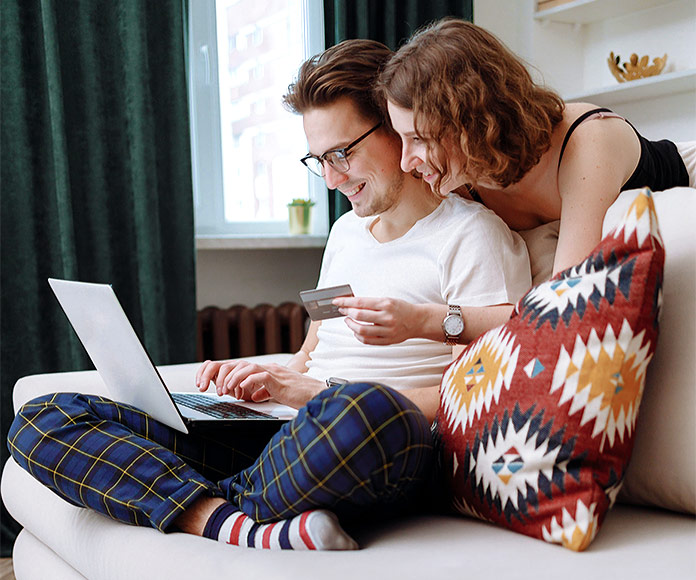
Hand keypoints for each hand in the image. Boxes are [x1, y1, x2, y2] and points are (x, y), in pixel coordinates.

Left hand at [195, 359, 323, 407]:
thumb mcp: (277, 393)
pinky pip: (260, 375)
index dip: (226, 374)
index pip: (241, 367)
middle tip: (217, 389)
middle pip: (240, 363)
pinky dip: (248, 382)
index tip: (216, 386)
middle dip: (224, 375)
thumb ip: (265, 391)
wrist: (317, 395)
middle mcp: (269, 368)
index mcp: (267, 371)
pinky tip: (243, 390)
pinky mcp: (279, 380)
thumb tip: (255, 395)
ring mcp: (274, 372)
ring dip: (233, 378)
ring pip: (247, 367)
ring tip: (226, 389)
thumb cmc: (300, 395)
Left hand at [332, 296, 423, 344]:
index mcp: (386, 304)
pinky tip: (356, 331)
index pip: (360, 302)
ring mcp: (387, 331)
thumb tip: (351, 304)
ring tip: (348, 321)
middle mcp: (387, 317)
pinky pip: (368, 341)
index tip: (337, 302)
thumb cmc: (401, 309)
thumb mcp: (388, 300)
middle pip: (359, 316)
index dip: (346, 302)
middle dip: (347, 313)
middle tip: (342, 311)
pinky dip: (358, 336)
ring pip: (362, 330)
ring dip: (351, 325)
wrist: (418, 320)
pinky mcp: (387, 340)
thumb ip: (371, 303)